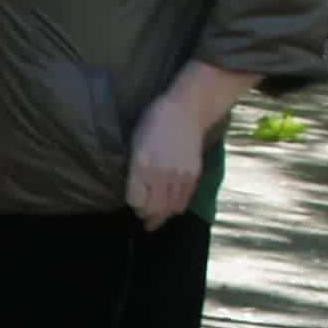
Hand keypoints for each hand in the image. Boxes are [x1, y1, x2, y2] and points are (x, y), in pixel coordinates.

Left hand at [124, 108, 210, 228]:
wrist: (185, 112)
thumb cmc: (153, 125)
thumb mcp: (135, 146)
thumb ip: (135, 172)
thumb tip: (138, 196)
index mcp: (141, 165)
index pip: (135, 200)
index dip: (134, 203)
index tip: (135, 200)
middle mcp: (161, 174)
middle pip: (152, 209)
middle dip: (146, 213)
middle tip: (144, 215)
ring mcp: (179, 176)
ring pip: (169, 209)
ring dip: (162, 214)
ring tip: (157, 215)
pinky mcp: (194, 175)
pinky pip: (184, 202)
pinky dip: (175, 207)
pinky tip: (171, 205)